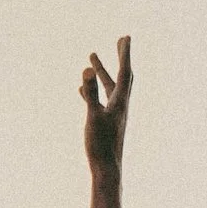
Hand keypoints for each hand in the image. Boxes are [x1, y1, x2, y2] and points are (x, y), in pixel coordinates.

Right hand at [80, 37, 132, 178]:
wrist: (107, 171)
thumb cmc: (101, 146)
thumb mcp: (92, 117)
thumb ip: (90, 93)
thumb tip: (86, 70)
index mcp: (120, 102)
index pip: (125, 72)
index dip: (125, 54)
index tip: (126, 37)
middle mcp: (120, 105)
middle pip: (122, 76)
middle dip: (120, 57)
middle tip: (121, 40)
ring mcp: (113, 114)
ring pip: (109, 87)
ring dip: (102, 71)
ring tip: (92, 56)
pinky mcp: (105, 123)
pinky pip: (99, 100)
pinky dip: (92, 90)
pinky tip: (80, 88)